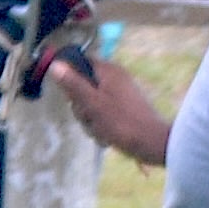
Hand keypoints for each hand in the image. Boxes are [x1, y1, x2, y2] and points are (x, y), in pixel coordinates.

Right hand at [45, 47, 171, 166]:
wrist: (153, 145)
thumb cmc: (122, 122)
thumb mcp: (92, 103)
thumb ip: (73, 84)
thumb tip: (55, 64)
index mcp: (109, 71)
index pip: (80, 62)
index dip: (70, 77)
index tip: (71, 94)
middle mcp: (115, 79)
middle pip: (82, 86)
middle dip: (81, 106)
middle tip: (89, 116)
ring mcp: (120, 95)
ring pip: (90, 104)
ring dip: (90, 120)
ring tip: (101, 129)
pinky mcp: (123, 110)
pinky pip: (102, 115)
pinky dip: (101, 126)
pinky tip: (107, 136)